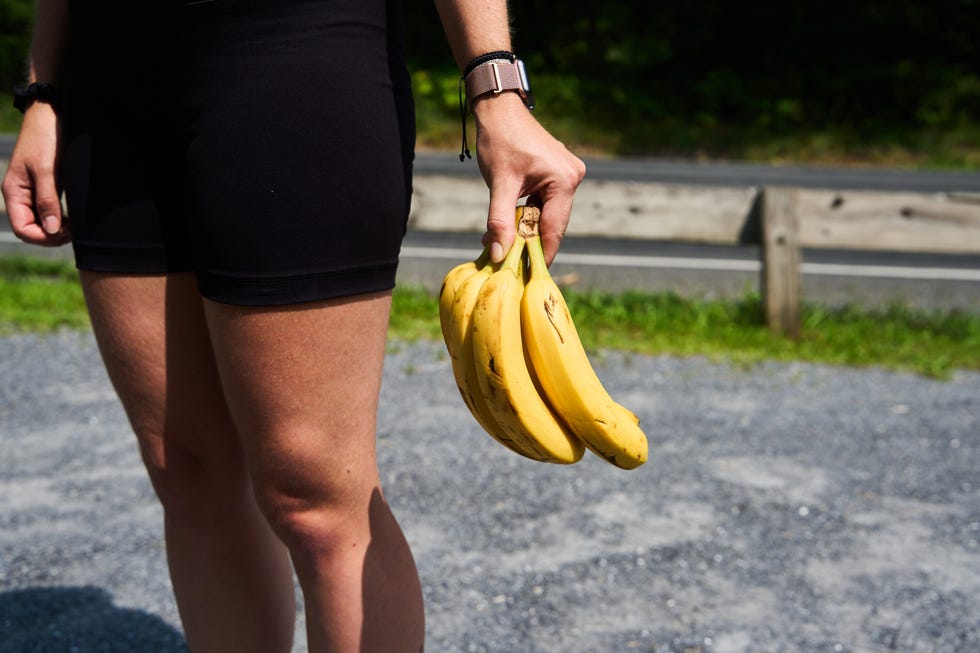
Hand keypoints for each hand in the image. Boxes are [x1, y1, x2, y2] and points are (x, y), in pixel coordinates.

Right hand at [1, 103, 69, 246]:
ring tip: (75, 226)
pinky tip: (73, 218)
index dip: (42, 238)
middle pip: (31, 229)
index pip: (22, 229)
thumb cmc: (46, 138)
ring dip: (57, 229)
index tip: (64, 233)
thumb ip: (47, 200)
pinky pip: (49, 211)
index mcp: (14, 192)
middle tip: (74, 232)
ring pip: (41, 222)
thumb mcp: (47, 170)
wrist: (52, 114)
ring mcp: (33, 191)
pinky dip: (60, 219)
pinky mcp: (46, 186)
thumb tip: (51, 230)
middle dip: (51, 236)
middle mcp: (21, 195)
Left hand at [472, 92, 584, 264]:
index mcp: (564, 180)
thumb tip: (499, 255)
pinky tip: (510, 222)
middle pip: (551, 223)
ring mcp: (567, 174)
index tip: (527, 275)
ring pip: (546, 215)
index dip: (540, 254)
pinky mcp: (558, 173)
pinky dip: (527, 214)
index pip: (554, 229)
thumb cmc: (500, 140)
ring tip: (501, 240)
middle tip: (505, 258)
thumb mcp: (499, 184)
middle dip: (529, 241)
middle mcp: (572, 177)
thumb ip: (500, 221)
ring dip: (525, 228)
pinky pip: (544, 203)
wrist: (499, 109)